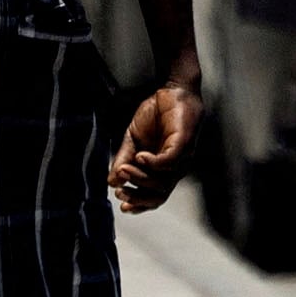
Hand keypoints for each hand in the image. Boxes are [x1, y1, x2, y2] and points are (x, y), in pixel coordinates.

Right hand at [111, 79, 200, 212]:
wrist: (172, 90)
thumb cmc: (156, 114)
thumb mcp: (132, 139)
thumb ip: (123, 159)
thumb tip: (111, 182)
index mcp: (163, 169)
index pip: (155, 196)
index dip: (139, 204)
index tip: (121, 206)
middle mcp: (175, 168)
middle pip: (160, 195)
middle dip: (138, 196)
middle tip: (120, 191)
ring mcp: (182, 158)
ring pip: (164, 182)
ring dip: (141, 179)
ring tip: (124, 169)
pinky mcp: (184, 144)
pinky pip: (169, 162)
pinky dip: (153, 163)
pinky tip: (141, 156)